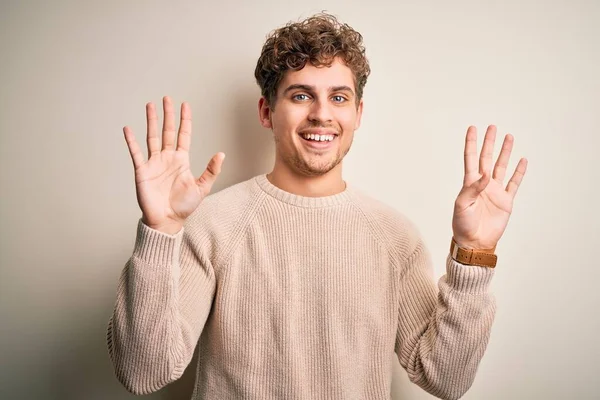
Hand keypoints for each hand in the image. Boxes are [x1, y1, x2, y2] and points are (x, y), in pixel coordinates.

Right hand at [123, 96, 224, 233]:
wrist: (167, 220)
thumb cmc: (184, 206)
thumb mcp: (202, 187)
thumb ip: (211, 171)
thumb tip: (221, 154)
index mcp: (181, 160)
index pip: (183, 135)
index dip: (185, 120)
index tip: (185, 105)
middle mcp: (167, 158)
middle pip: (167, 131)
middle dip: (168, 115)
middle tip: (167, 98)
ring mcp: (154, 163)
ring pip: (152, 137)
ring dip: (151, 121)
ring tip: (150, 105)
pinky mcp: (142, 171)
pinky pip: (136, 153)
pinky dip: (131, 141)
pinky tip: (128, 129)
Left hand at [452, 125, 527, 249]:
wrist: (474, 242)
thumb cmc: (462, 224)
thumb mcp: (462, 205)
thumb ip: (473, 189)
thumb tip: (484, 175)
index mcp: (469, 183)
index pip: (471, 158)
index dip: (471, 143)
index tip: (472, 128)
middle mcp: (483, 184)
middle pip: (487, 158)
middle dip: (489, 143)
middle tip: (492, 127)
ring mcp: (495, 191)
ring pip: (501, 166)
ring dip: (505, 152)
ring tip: (509, 137)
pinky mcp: (506, 201)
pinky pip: (514, 183)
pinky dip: (519, 172)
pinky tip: (522, 160)